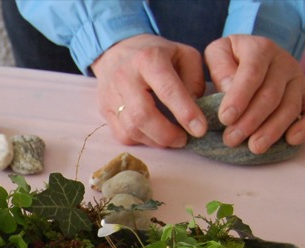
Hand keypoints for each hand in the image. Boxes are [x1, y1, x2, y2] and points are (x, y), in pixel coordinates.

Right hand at [90, 34, 208, 148]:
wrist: (116, 50)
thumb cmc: (155, 54)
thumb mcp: (183, 55)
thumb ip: (194, 80)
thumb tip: (194, 109)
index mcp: (149, 59)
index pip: (167, 90)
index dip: (185, 113)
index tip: (200, 129)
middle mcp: (125, 77)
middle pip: (143, 115)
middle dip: (166, 134)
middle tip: (183, 139)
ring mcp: (111, 95)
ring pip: (131, 129)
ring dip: (154, 140)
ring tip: (170, 139)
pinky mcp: (104, 109)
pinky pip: (121, 134)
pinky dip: (140, 141)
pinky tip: (152, 135)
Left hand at [204, 35, 304, 153]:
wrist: (254, 54)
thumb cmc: (231, 58)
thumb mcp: (218, 52)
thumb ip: (220, 66)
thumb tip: (228, 87)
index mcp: (260, 49)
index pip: (252, 73)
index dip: (239, 97)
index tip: (225, 118)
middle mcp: (284, 62)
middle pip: (271, 95)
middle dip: (251, 121)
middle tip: (232, 139)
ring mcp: (299, 79)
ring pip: (290, 107)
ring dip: (273, 130)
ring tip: (254, 147)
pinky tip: (292, 140)